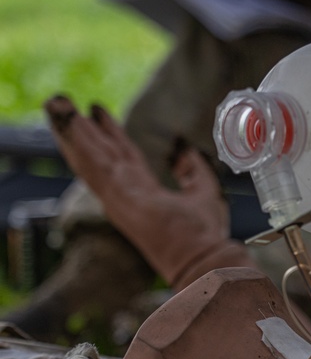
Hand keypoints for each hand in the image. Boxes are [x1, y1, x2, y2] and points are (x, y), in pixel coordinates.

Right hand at [44, 96, 231, 285]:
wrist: (201, 257)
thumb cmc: (203, 235)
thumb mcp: (204, 191)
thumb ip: (194, 170)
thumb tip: (185, 151)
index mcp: (143, 193)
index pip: (122, 158)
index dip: (110, 134)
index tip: (97, 112)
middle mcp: (126, 193)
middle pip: (101, 153)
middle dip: (83, 128)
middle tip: (63, 101)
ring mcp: (118, 195)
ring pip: (90, 156)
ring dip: (72, 130)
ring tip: (57, 103)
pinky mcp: (117, 194)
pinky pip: (94, 162)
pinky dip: (79, 141)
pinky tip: (68, 122)